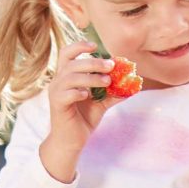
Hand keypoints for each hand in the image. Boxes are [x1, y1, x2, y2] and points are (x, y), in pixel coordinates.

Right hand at [37, 40, 117, 181]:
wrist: (71, 141)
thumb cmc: (83, 119)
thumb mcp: (101, 103)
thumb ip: (112, 92)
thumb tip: (132, 85)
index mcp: (66, 76)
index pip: (67, 53)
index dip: (79, 46)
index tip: (95, 46)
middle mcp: (58, 82)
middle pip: (72, 63)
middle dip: (93, 62)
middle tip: (111, 66)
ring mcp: (56, 93)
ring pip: (71, 77)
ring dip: (91, 77)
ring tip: (107, 82)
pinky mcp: (57, 105)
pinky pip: (67, 93)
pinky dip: (79, 92)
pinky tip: (88, 96)